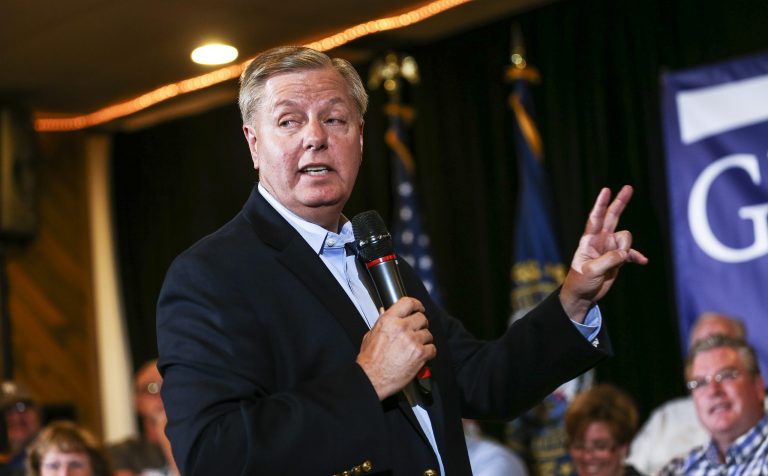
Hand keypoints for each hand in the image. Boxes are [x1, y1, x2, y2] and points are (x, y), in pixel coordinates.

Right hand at [356, 297, 435, 399]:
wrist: (371, 378)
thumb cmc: (369, 360)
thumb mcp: (371, 334)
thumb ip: (382, 322)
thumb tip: (385, 311)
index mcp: (388, 320)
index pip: (408, 303)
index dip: (417, 305)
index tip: (419, 308)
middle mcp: (401, 328)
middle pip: (422, 318)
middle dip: (421, 325)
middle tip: (418, 331)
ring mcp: (412, 340)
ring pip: (428, 334)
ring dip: (424, 340)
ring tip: (416, 347)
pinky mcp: (420, 354)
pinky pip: (432, 348)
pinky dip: (428, 353)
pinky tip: (420, 356)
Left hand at [560, 185, 647, 321]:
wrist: (582, 296)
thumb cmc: (580, 282)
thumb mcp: (591, 271)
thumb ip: (609, 260)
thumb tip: (625, 254)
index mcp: (589, 240)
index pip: (595, 218)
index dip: (601, 204)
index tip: (606, 189)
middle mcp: (600, 241)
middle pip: (612, 217)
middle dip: (620, 203)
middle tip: (628, 187)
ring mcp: (609, 249)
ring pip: (626, 238)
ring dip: (627, 249)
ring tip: (618, 264)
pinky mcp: (617, 260)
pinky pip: (631, 254)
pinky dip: (636, 256)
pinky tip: (643, 261)